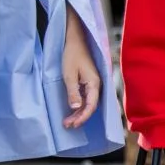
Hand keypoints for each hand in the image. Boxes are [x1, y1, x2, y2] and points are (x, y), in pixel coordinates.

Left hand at [62, 6, 102, 129]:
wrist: (75, 40)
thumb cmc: (72, 55)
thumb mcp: (69, 75)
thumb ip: (73, 92)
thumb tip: (76, 108)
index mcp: (94, 83)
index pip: (91, 105)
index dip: (83, 116)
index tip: (73, 124)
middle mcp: (96, 85)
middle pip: (90, 106)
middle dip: (80, 117)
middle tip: (67, 125)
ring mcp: (92, 84)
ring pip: (88, 103)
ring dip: (78, 113)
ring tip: (67, 121)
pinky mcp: (88, 82)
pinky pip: (86, 98)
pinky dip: (79, 105)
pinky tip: (72, 111)